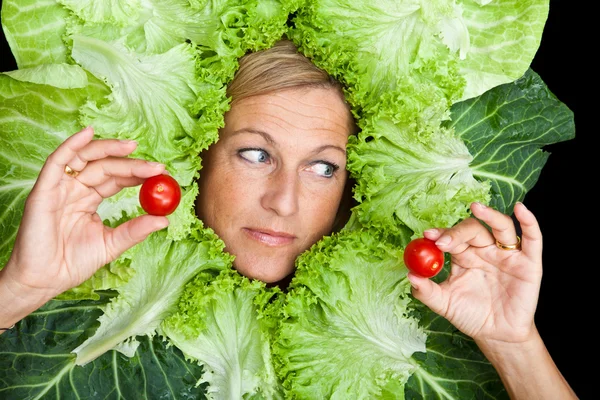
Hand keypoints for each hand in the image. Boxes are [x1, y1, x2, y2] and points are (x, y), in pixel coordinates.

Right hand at [2, 126, 169, 302]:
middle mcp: (75, 189)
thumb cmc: (72, 264)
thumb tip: (165, 219)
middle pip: (105, 166)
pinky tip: (88, 132)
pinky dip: (72, 144)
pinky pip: (57, 161)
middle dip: (131, 164)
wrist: (43, 281)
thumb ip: (135, 230)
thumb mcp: (111, 244)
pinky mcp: (44, 189)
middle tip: (156, 168)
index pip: (116, 179)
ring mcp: (59, 187)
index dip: (137, 173)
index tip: (161, 174)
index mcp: (89, 199)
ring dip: (108, 149)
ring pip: (85, 158)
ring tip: (132, 147)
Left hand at [407, 202, 541, 344]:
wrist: (496, 336)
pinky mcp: (529, 263)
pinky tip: (521, 210)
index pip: (452, 238)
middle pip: (473, 230)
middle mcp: (485, 250)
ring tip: (477, 208)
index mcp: (463, 255)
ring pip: (501, 227)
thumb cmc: (470, 315)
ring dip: (490, 215)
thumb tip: (410, 276)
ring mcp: (507, 254)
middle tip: (442, 241)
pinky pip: (532, 239)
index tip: (427, 236)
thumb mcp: (444, 304)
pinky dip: (529, 222)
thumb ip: (426, 291)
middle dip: (457, 232)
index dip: (441, 234)